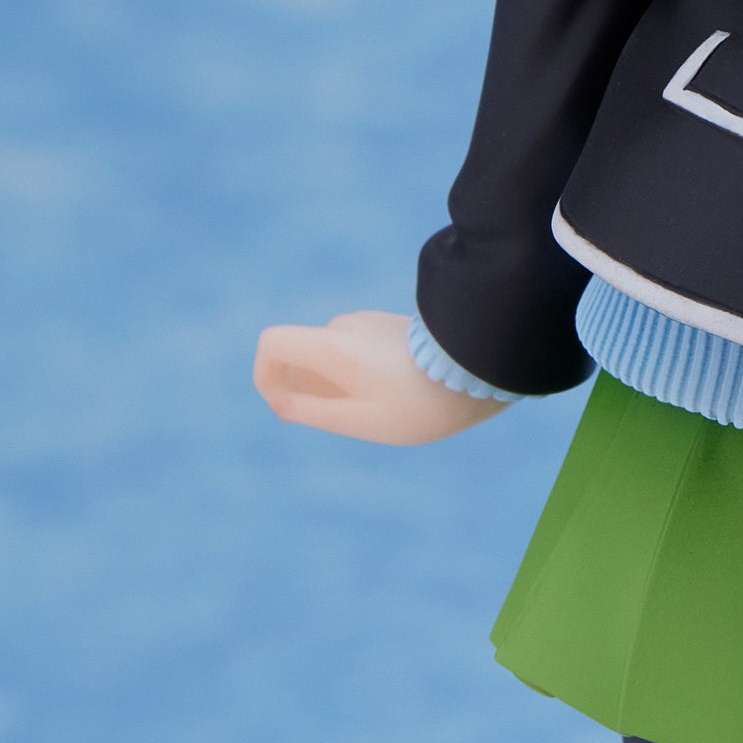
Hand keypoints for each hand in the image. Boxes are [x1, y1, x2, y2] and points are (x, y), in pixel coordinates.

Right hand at [253, 309, 508, 445]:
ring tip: (378, 410)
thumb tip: (281, 402)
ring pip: (330, 354)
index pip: (271, 342)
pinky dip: (355, 374)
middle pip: (302, 354)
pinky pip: (354, 350)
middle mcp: (346, 326)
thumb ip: (313, 411)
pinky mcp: (388, 327)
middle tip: (344, 420)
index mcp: (332, 345)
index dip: (265, 375)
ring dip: (334, 383)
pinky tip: (392, 396)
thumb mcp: (360, 420)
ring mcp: (368, 323)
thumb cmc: (419, 403)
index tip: (284, 407)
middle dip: (305, 388)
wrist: (477, 369)